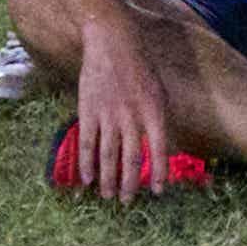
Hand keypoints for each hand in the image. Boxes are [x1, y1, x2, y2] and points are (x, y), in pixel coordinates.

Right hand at [68, 30, 179, 202]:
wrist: (112, 43)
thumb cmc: (140, 66)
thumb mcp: (159, 91)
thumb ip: (159, 118)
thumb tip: (160, 145)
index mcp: (154, 110)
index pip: (159, 149)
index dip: (159, 172)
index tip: (158, 192)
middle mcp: (132, 116)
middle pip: (131, 157)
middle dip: (131, 183)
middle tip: (129, 201)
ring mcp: (108, 115)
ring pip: (107, 155)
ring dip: (108, 179)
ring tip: (109, 197)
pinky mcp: (88, 112)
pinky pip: (87, 143)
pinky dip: (86, 163)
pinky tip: (87, 179)